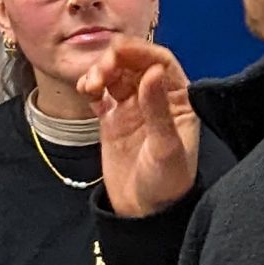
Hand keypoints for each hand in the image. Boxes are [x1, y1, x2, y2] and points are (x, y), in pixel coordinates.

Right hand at [77, 38, 200, 218]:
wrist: (144, 213)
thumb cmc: (166, 183)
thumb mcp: (165, 147)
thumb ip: (157, 109)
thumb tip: (151, 71)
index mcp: (178, 99)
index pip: (161, 62)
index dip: (140, 52)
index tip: (118, 51)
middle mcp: (155, 98)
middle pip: (134, 64)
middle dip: (115, 60)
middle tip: (101, 72)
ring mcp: (132, 107)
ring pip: (115, 75)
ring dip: (100, 72)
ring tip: (91, 86)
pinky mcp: (112, 119)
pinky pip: (100, 93)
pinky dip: (90, 86)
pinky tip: (85, 91)